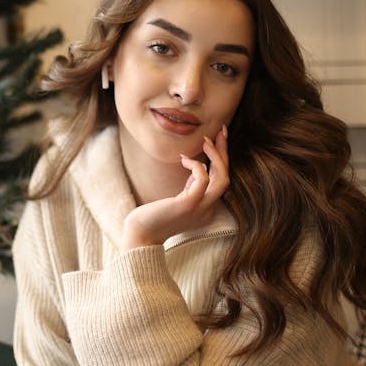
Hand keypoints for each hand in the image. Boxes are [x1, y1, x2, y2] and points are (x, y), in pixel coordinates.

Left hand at [122, 126, 229, 248]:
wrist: (139, 235)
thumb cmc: (152, 217)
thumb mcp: (177, 198)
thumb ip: (190, 186)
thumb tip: (196, 165)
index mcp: (205, 209)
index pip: (221, 181)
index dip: (222, 159)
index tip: (219, 139)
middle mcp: (207, 210)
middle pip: (226, 178)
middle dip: (224, 153)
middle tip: (221, 130)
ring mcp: (200, 209)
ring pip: (222, 180)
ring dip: (216, 157)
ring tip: (206, 140)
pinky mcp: (189, 205)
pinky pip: (203, 180)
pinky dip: (197, 166)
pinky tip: (183, 159)